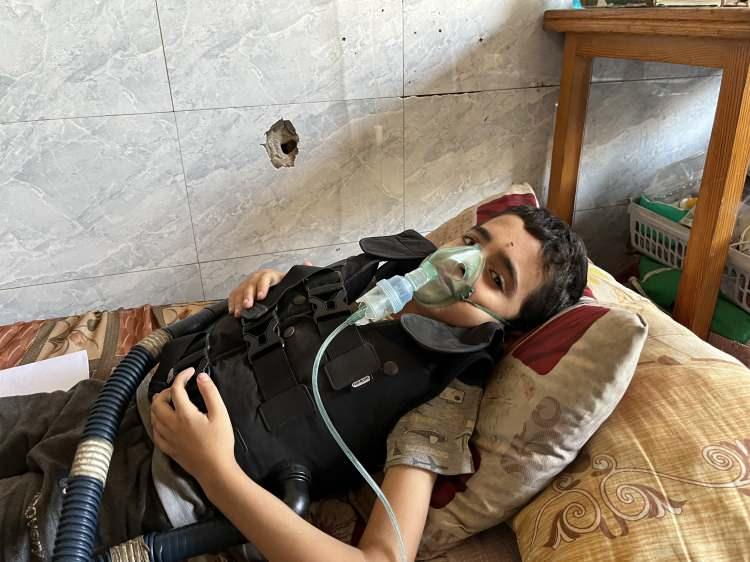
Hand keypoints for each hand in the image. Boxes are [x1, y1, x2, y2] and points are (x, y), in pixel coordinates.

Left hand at [150, 367, 236, 484]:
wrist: (215, 469)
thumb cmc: (220, 443)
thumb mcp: (220, 414)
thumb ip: (210, 393)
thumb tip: (200, 377)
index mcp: (184, 415)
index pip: (176, 388)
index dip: (182, 376)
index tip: (190, 372)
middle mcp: (171, 425)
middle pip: (157, 402)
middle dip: (165, 390)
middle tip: (178, 387)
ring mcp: (167, 437)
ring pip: (153, 416)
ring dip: (159, 404)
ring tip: (170, 400)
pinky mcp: (167, 448)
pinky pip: (154, 431)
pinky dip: (157, 421)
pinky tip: (165, 420)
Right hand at [228, 261, 311, 316]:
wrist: (277, 285)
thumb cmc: (285, 284)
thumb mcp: (293, 279)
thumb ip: (301, 271)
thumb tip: (307, 262)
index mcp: (271, 275)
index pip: (265, 278)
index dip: (262, 287)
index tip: (261, 297)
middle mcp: (258, 277)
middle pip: (251, 284)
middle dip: (248, 295)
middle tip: (248, 306)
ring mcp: (249, 283)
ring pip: (241, 290)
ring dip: (239, 301)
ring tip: (239, 313)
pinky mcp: (242, 290)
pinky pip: (234, 295)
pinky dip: (232, 303)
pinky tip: (233, 312)